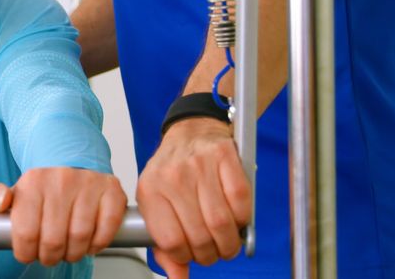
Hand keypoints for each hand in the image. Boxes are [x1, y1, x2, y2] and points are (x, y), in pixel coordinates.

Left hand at [0, 167, 126, 265]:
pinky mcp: (112, 191)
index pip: (26, 233)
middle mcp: (61, 180)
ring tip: (69, 250)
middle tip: (50, 255)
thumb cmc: (43, 187)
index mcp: (33, 182)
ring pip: (80, 237)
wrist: (72, 162)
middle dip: (50, 257)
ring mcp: (89, 184)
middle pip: (53, 240)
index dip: (26, 253)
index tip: (29, 253)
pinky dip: (98, 244)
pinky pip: (107, 229)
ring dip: (74, 253)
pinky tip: (89, 242)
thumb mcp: (12, 191)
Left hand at [136, 117, 251, 278]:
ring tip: (227, 241)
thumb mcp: (159, 205)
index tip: (193, 255)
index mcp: (150, 191)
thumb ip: (165, 245)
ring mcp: (198, 165)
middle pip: (199, 235)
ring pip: (221, 222)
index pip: (170, 241)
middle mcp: (172, 177)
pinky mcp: (224, 157)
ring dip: (230, 242)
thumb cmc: (174, 172)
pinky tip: (237, 217)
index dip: (187, 256)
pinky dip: (244, 218)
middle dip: (212, 254)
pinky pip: (241, 201)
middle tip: (215, 252)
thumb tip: (178, 278)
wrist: (191, 131)